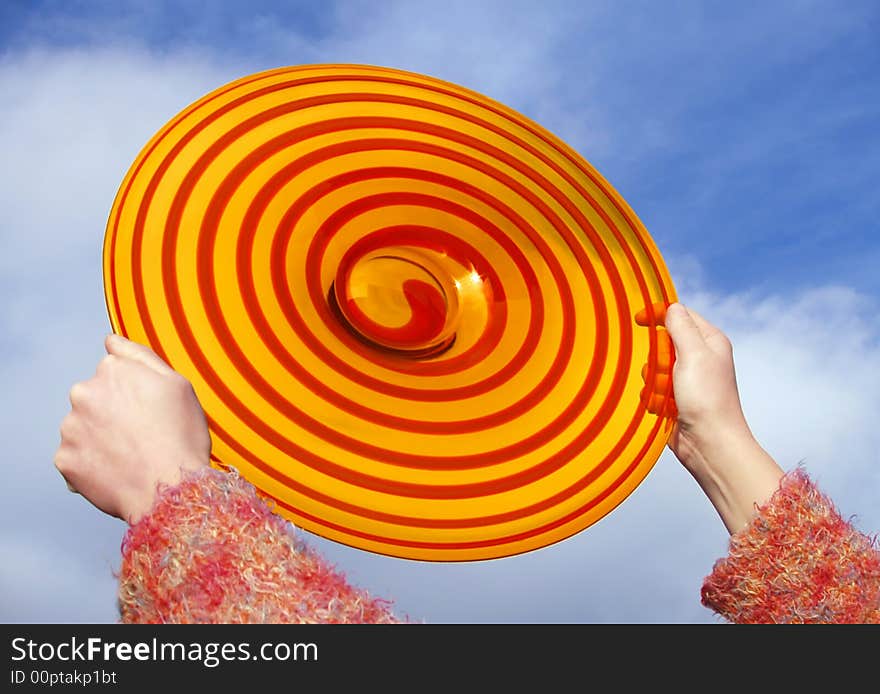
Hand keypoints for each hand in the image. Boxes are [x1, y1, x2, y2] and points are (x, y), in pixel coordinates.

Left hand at [54, 334, 210, 523]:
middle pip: (96, 400)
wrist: (171, 489)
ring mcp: (70, 428)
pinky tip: (118, 471)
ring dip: (102, 439)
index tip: (151, 411)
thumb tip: (110, 340)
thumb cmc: (181, 436)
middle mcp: (84, 394)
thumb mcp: (177, 384)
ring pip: (85, 429)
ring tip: (132, 456)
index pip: (115, 373)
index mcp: (112, 370)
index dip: (137, 393)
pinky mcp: (65, 461)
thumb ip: (139, 356)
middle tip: (143, 436)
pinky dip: (93, 464)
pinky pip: (77, 459)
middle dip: (113, 414)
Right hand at [640, 303, 783, 533]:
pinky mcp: (676, 399)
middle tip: (667, 372)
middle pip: (662, 343)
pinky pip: (652, 389)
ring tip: (668, 396)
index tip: (639, 320)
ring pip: (653, 367)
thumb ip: (680, 327)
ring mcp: (687, 379)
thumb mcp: (694, 354)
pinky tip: (665, 408)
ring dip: (654, 381)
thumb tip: (671, 307)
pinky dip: (654, 398)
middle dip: (657, 359)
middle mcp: (700, 357)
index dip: (659, 315)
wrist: (710, 444)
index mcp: (709, 341)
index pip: (680, 315)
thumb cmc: (707, 399)